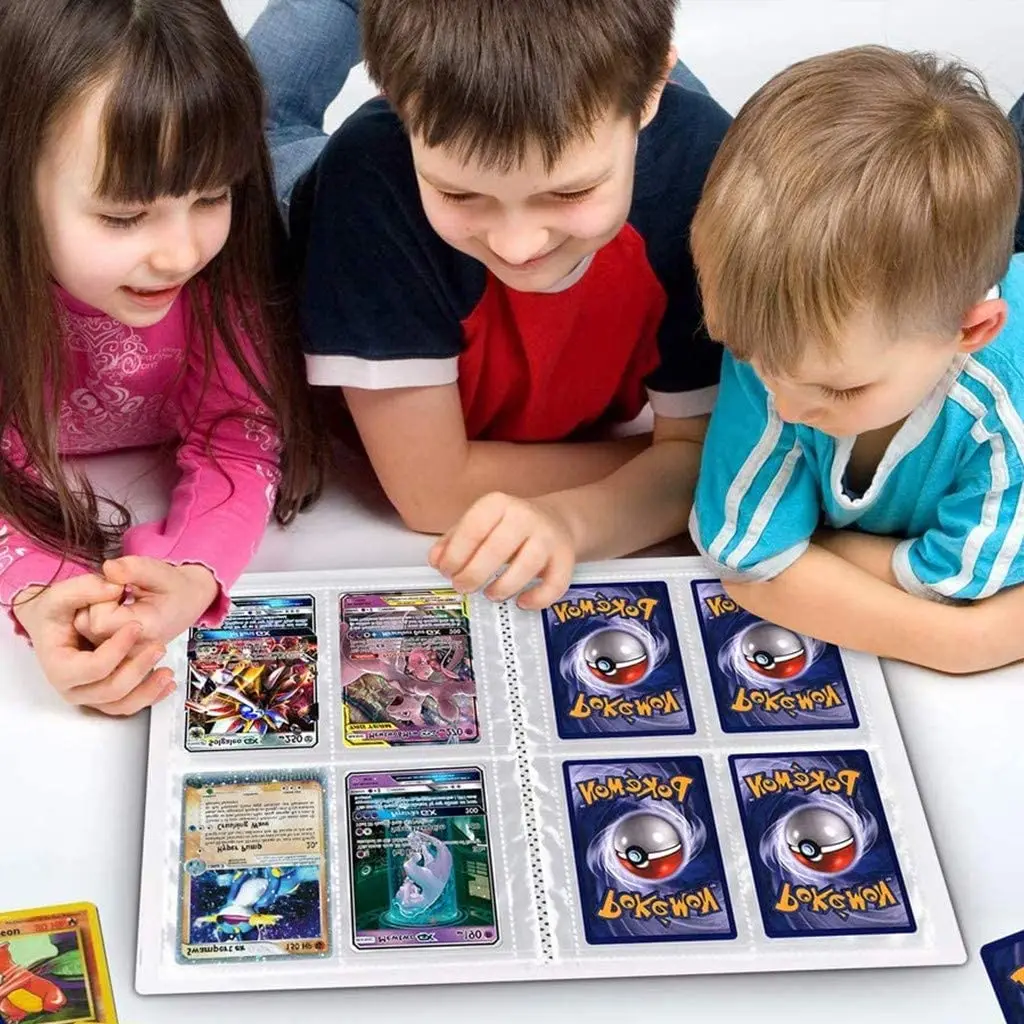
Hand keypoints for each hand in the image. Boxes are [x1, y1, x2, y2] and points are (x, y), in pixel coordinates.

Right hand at [13, 575, 172, 715]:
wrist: (55, 622)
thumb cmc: (56, 611)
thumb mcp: (62, 593)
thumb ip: (85, 588)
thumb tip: (113, 588)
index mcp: (59, 665)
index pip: (92, 668)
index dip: (116, 649)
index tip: (136, 627)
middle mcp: (73, 687)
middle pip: (110, 690)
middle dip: (138, 669)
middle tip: (159, 647)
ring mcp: (90, 694)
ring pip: (121, 704)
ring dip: (148, 691)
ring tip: (168, 672)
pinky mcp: (106, 695)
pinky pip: (128, 705)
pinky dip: (150, 697)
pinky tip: (168, 684)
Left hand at [74, 557, 218, 644]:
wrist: (188, 602)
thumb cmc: (175, 588)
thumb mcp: (161, 572)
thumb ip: (134, 568)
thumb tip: (108, 568)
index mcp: (146, 631)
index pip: (99, 620)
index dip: (103, 597)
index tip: (122, 585)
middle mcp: (132, 650)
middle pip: (87, 627)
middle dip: (95, 602)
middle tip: (119, 590)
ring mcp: (122, 654)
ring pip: (84, 630)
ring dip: (93, 609)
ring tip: (118, 600)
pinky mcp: (115, 652)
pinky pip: (88, 634)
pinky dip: (95, 617)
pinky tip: (114, 609)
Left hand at [428, 492, 575, 608]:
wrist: (555, 521)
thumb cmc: (509, 527)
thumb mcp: (479, 524)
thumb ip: (453, 541)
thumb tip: (436, 560)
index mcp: (498, 504)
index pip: (473, 528)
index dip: (455, 554)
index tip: (446, 570)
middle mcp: (525, 516)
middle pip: (497, 549)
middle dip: (473, 574)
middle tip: (463, 586)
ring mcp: (548, 537)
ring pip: (526, 566)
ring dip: (503, 587)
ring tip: (490, 593)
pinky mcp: (566, 557)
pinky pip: (555, 583)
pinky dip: (538, 598)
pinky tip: (522, 601)